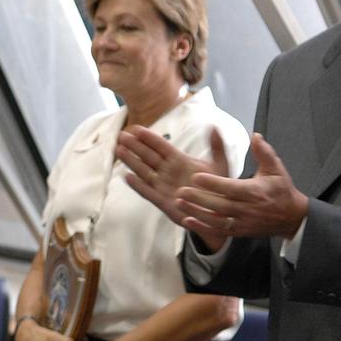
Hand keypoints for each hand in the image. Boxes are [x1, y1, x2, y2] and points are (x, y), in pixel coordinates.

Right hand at [117, 126, 230, 251]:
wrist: (221, 213)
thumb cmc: (219, 188)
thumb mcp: (221, 165)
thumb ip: (217, 147)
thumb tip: (214, 126)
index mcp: (180, 160)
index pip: (161, 146)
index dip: (149, 138)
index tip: (136, 128)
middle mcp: (168, 172)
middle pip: (148, 156)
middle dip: (134, 146)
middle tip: (121, 135)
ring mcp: (164, 186)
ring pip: (144, 171)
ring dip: (131, 161)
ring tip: (119, 150)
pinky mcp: (163, 202)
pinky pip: (147, 192)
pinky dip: (138, 185)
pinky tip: (126, 177)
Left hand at [176, 133, 308, 241]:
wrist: (291, 218)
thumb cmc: (281, 190)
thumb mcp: (276, 169)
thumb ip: (264, 152)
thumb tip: (254, 135)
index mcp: (256, 192)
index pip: (232, 188)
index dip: (214, 183)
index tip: (196, 176)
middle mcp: (249, 209)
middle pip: (221, 205)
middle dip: (200, 198)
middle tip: (181, 190)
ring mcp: (243, 222)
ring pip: (217, 219)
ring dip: (197, 212)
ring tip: (179, 202)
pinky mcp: (239, 231)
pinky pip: (219, 231)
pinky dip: (203, 227)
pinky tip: (187, 220)